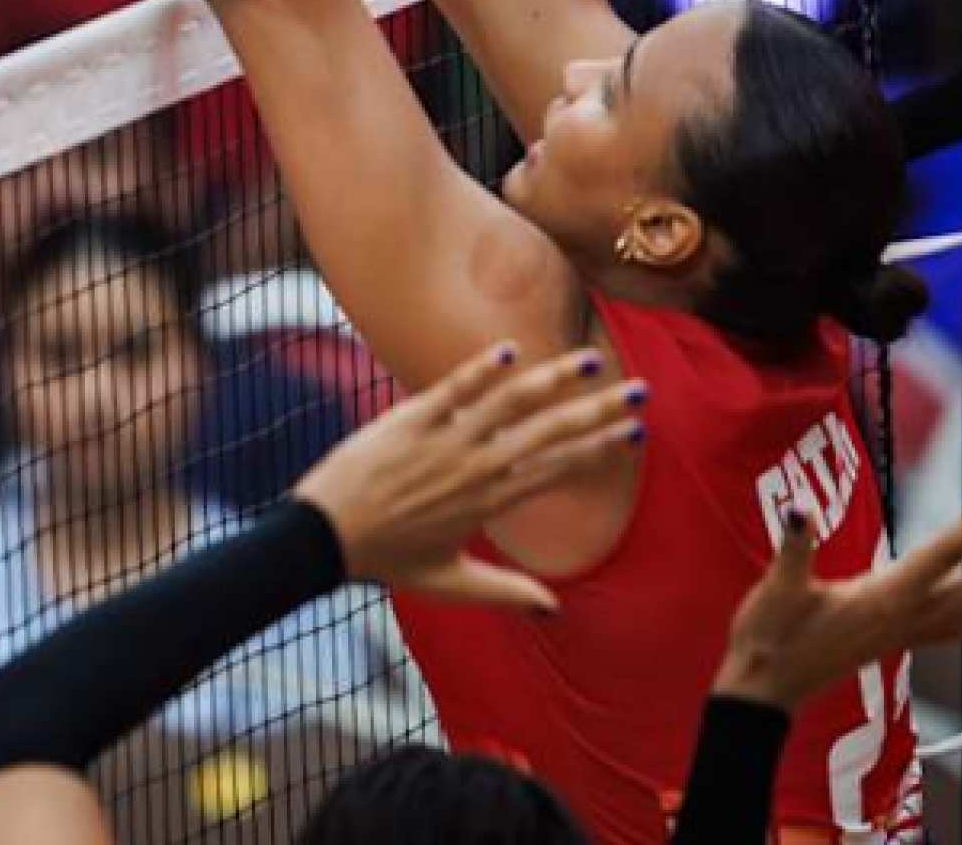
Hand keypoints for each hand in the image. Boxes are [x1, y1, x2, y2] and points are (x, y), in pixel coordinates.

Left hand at [292, 343, 647, 614]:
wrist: (322, 537)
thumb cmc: (384, 560)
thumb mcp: (448, 584)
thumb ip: (505, 593)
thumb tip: (554, 609)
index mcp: (490, 502)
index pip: (559, 469)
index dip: (600, 450)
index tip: (634, 433)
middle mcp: (476, 468)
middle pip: (550, 432)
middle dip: (598, 411)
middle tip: (639, 392)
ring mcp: (443, 442)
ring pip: (510, 402)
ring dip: (553, 379)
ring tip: (590, 361)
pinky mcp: (407, 420)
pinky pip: (451, 388)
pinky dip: (481, 368)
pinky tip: (510, 351)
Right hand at [711, 488, 961, 711]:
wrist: (762, 690)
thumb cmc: (767, 638)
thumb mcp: (776, 589)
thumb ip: (793, 549)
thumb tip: (798, 511)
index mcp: (883, 597)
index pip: (941, 555)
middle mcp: (904, 617)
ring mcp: (903, 634)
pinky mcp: (893, 643)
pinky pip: (950, 632)